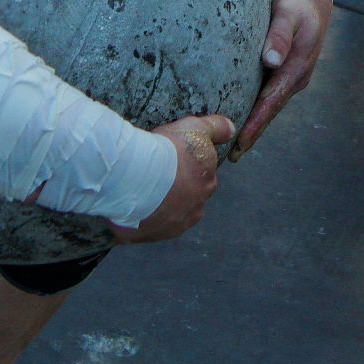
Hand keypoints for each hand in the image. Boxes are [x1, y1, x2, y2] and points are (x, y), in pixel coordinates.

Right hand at [110, 114, 233, 243]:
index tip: (169, 158)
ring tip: (141, 190)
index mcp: (207, 182)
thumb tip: (231, 130)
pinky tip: (132, 205)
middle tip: (155, 174)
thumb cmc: (166, 149)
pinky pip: (149, 227)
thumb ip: (217, 128)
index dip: (185, 166)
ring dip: (161, 205)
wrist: (135, 176)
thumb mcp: (195, 127)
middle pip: (189, 197)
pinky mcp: (153, 235)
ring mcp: (175, 224)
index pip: (201, 175)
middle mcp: (196, 207)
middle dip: (176, 188)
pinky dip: (144, 218)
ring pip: (171, 215)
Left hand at [232, 0, 330, 159]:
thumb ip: (279, 35)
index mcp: (296, 69)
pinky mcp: (284, 72)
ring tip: (234, 146)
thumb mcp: (289, 13)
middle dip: (253, 134)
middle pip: (270, 111)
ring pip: (269, 106)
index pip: (271, 103)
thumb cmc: (298, 3)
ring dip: (254, 125)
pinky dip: (256, 109)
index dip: (255, 125)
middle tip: (231, 157)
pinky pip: (268, 95)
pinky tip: (242, 116)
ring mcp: (291, 77)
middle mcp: (295, 78)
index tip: (240, 144)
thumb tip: (271, 61)